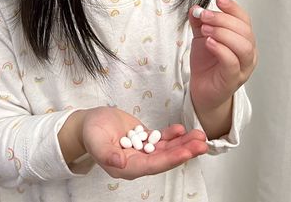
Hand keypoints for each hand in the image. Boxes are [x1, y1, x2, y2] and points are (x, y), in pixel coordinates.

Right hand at [81, 107, 207, 179]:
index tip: (186, 152)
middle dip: (184, 151)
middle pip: (164, 159)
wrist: (89, 123)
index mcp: (127, 167)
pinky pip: (162, 140)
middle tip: (201, 144)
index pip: (152, 165)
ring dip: (183, 144)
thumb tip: (119, 163)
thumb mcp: (95, 140)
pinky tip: (182, 129)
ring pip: (167, 149)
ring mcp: (143, 151)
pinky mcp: (145, 140)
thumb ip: (106, 153)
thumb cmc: (90, 132)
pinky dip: (173, 135)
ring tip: (199, 136)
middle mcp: (137, 161)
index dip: (170, 159)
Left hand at [188, 0, 257, 111]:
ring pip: (242, 46)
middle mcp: (248, 53)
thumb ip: (200, 23)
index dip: (233, 8)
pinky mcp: (232, 80)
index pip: (244, 20)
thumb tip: (195, 8)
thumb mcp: (201, 38)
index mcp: (244, 40)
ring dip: (223, 33)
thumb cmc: (206, 64)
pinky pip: (232, 63)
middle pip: (244, 31)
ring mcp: (243, 68)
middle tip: (204, 15)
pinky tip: (209, 43)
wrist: (201, 90)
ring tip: (205, 29)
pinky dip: (221, 50)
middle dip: (223, 20)